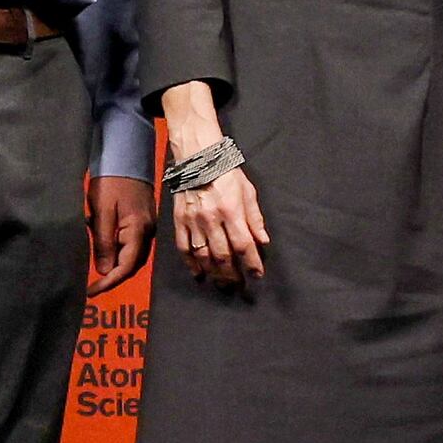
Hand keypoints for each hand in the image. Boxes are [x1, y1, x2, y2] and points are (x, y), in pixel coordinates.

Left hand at [85, 174, 153, 289]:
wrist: (125, 154)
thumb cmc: (111, 181)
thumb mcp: (102, 211)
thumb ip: (102, 243)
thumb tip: (104, 271)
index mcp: (138, 230)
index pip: (126, 267)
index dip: (109, 282)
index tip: (91, 291)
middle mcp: (147, 231)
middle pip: (132, 264)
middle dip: (112, 275)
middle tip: (91, 282)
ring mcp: (147, 225)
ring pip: (131, 254)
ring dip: (114, 262)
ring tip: (94, 260)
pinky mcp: (143, 219)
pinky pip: (131, 242)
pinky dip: (117, 249)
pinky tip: (102, 243)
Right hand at [172, 160, 270, 286]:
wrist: (198, 157)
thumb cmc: (226, 172)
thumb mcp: (247, 191)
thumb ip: (255, 218)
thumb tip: (263, 240)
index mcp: (231, 210)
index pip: (244, 245)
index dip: (252, 263)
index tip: (257, 274)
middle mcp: (212, 219)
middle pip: (223, 255)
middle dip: (232, 274)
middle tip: (238, 285)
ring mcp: (193, 221)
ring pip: (203, 256)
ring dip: (213, 273)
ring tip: (222, 284)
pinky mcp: (179, 220)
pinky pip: (184, 248)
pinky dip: (191, 264)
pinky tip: (198, 274)